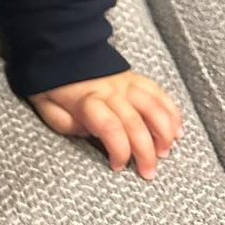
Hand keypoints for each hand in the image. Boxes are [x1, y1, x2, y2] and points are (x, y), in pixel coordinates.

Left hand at [26, 70, 184, 180]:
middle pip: (135, 122)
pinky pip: (157, 92)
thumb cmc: (51, 85)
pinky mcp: (132, 78)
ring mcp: (124, 82)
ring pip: (152, 106)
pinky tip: (177, 129)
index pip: (110, 127)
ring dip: (164, 131)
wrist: (57, 51)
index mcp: (87, 100)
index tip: (117, 166)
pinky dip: (170, 111)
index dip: (119, 150)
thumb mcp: (47, 107)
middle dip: (146, 151)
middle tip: (149, 172)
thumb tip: (89, 135)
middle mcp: (110, 91)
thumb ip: (66, 124)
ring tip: (166, 151)